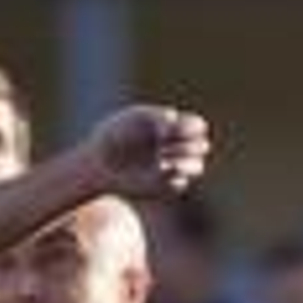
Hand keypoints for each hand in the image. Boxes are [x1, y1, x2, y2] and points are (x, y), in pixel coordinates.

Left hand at [88, 105, 210, 199]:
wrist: (99, 160)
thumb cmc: (117, 134)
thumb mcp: (137, 118)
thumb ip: (158, 117)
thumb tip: (174, 120)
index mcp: (175, 129)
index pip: (198, 126)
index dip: (191, 127)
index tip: (169, 129)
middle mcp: (177, 148)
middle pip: (202, 146)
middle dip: (189, 145)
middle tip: (165, 145)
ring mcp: (172, 167)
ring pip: (197, 167)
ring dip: (186, 163)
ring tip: (166, 161)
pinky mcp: (163, 186)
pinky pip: (180, 185)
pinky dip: (173, 178)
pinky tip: (158, 172)